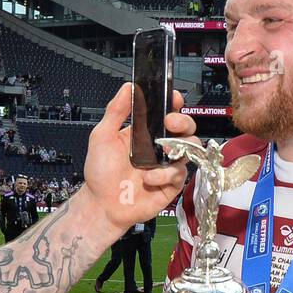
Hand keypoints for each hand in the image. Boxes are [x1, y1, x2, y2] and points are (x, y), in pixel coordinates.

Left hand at [84, 85, 192, 232]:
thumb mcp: (102, 137)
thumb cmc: (101, 173)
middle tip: (170, 121)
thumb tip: (128, 87)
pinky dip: (165, 174)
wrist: (101, 205)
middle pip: (186, 128)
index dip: (175, 103)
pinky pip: (179, 174)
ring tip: (164, 150)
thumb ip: (115, 111)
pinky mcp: (171, 185)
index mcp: (146, 132)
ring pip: (191, 148)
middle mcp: (160, 147)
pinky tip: (148, 178)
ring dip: (181, 146)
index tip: (173, 97)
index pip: (167, 112)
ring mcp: (167, 166)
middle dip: (184, 120)